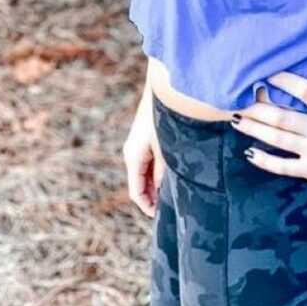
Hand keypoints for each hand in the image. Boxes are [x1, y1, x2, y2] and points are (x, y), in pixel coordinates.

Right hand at [122, 101, 166, 217]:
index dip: (147, 207)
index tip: (160, 217)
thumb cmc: (166, 118)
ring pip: (144, 173)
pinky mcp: (145, 137)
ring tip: (174, 194)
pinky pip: (149, 161)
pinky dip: (157, 172)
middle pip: (140, 183)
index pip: (136, 192)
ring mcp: (137, 144)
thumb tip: (163, 192)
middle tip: (171, 209)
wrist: (164, 88)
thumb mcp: (167, 150)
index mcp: (133, 157)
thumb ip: (163, 173)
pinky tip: (172, 175)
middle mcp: (132, 152)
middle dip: (153, 197)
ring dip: (156, 184)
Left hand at [230, 69, 306, 201]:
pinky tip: (250, 154)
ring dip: (255, 129)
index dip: (285, 81)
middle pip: (282, 117)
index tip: (268, 75)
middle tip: (239, 99)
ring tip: (236, 120)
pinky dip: (266, 161)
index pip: (305, 91)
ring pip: (278, 139)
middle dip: (258, 108)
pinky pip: (285, 166)